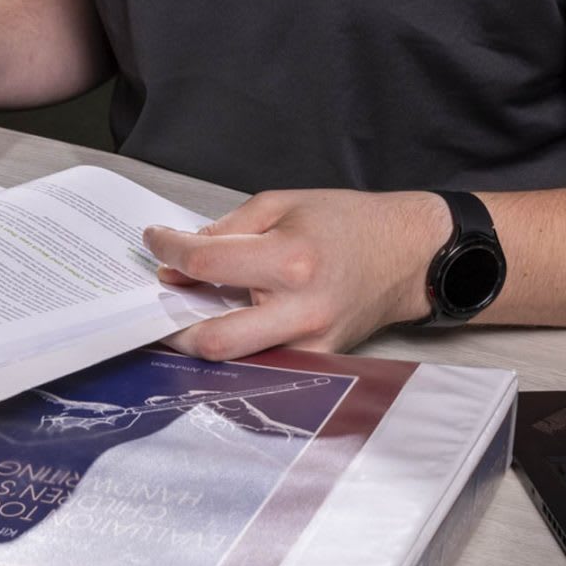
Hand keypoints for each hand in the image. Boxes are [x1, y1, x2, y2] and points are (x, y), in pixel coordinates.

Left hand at [143, 189, 451, 360]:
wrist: (409, 255)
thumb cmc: (350, 224)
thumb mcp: (285, 204)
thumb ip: (228, 228)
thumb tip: (182, 256)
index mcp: (291, 261)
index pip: (206, 263)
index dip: (168, 250)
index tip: (156, 243)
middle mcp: (301, 310)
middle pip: (212, 340)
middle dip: (173, 324)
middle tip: (162, 300)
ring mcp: (312, 343)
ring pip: (235, 359)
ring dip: (202, 338)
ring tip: (192, 311)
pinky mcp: (319, 360)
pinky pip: (263, 361)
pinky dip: (238, 345)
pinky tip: (228, 323)